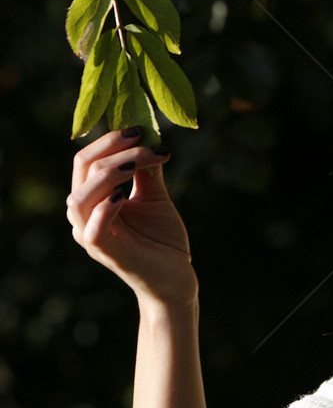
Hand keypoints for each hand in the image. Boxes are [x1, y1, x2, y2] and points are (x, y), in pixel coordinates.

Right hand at [67, 127, 197, 307]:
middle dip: (113, 149)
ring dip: (111, 172)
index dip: (110, 140)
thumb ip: (148, 171)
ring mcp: (92, 236)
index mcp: (94, 199)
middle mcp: (85, 215)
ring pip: (81, 196)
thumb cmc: (162, 239)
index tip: (141, 129)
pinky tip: (123, 195)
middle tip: (144, 139)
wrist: (176, 278)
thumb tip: (149, 137)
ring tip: (139, 162)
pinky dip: (105, 209)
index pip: (87, 160)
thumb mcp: (156, 198)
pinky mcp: (106, 253)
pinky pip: (93, 230)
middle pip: (83, 170)